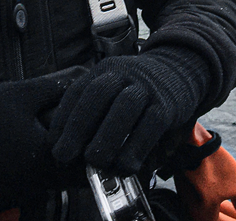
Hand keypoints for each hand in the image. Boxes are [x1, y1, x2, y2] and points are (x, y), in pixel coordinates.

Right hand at [0, 68, 85, 208]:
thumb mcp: (18, 93)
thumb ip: (54, 88)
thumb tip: (80, 80)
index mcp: (40, 159)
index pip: (84, 164)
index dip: (96, 148)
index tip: (101, 135)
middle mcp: (31, 184)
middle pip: (67, 174)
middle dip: (74, 153)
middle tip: (78, 132)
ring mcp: (15, 194)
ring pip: (47, 179)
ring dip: (51, 161)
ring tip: (45, 134)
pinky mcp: (0, 196)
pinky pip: (25, 183)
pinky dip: (29, 168)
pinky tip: (20, 146)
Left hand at [48, 48, 209, 174]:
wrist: (181, 68)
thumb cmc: (139, 88)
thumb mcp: (115, 87)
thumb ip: (95, 110)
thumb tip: (68, 147)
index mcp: (105, 70)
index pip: (78, 91)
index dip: (63, 119)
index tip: (53, 145)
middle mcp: (124, 74)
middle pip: (97, 94)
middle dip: (77, 127)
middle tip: (64, 156)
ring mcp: (146, 87)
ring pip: (124, 108)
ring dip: (106, 138)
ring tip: (94, 163)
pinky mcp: (167, 104)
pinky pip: (151, 125)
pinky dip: (136, 148)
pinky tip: (125, 166)